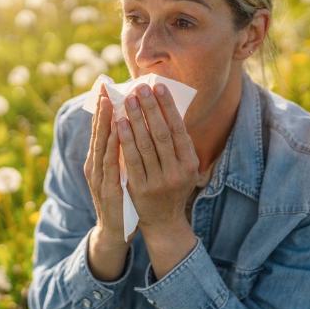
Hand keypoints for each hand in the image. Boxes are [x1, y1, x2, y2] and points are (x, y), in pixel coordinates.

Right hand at [84, 84, 138, 245]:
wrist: (114, 233)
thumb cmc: (121, 199)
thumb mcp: (120, 171)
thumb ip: (121, 152)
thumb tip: (130, 127)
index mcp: (98, 160)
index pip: (100, 129)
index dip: (102, 108)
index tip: (105, 86)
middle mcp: (94, 165)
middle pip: (97, 132)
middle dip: (101, 108)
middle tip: (103, 86)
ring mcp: (98, 178)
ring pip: (101, 145)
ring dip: (105, 123)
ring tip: (109, 102)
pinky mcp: (106, 190)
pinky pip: (109, 164)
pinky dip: (111, 146)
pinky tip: (115, 132)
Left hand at [115, 83, 199, 231]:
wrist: (164, 222)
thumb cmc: (172, 186)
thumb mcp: (182, 167)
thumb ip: (176, 143)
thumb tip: (165, 108)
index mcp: (190, 163)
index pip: (178, 129)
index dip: (168, 107)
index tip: (158, 87)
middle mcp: (177, 172)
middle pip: (161, 133)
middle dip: (150, 108)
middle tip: (140, 88)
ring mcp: (159, 181)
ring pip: (145, 144)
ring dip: (136, 120)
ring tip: (128, 100)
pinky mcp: (141, 188)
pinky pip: (132, 159)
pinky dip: (125, 140)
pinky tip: (119, 124)